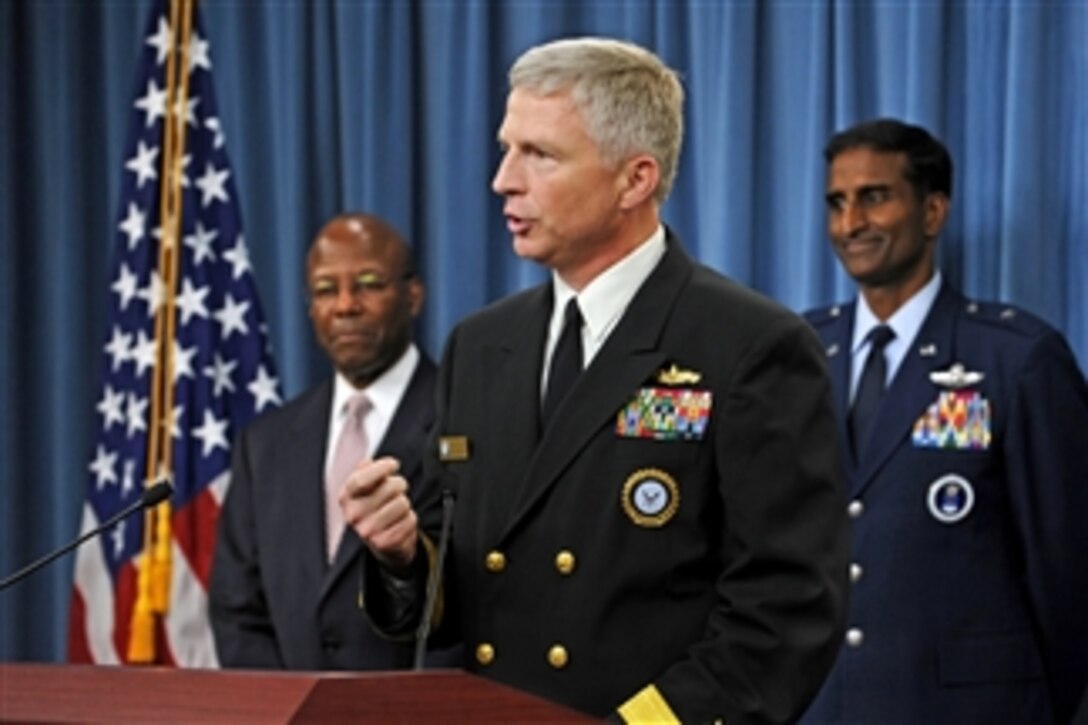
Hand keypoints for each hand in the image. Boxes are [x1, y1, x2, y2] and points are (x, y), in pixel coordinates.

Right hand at [339, 456, 418, 570]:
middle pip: (390, 487)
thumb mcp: (366, 488)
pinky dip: (410, 519)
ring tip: (396, 510)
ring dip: (404, 504)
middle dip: (399, 485)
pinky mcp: (384, 543)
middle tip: (396, 492)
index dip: (382, 467)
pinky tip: (399, 523)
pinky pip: (410, 520)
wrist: (381, 541)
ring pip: (402, 503)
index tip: (393, 464)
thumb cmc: (375, 508)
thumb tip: (366, 462)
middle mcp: (353, 515)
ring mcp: (367, 531)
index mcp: (346, 497)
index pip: (362, 479)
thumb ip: (366, 471)